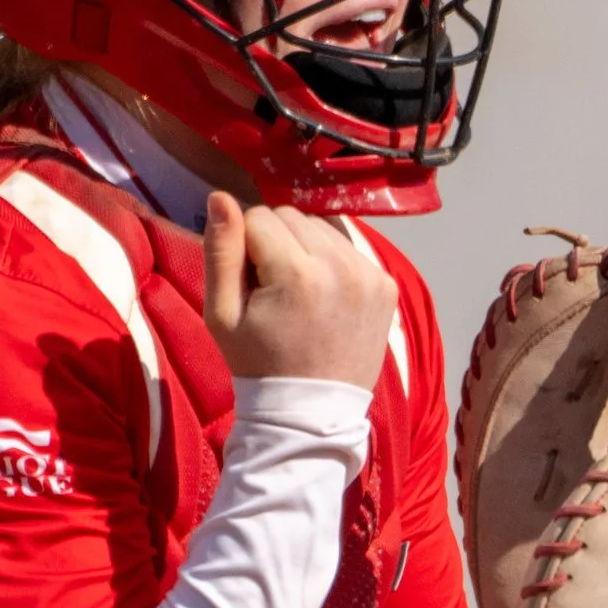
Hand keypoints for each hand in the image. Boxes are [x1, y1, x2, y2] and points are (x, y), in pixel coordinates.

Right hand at [202, 194, 397, 390]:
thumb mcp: (222, 314)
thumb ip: (220, 251)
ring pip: (322, 226)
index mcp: (297, 274)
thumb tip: (221, 197)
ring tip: (301, 293)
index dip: (245, 247)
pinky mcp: (387, 283)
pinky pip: (349, 247)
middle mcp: (340, 266)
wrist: (311, 410)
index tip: (252, 286)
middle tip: (275, 290)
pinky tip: (326, 297)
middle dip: (277, 243)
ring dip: (306, 248)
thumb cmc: (259, 362)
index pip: (259, 217)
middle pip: (293, 216)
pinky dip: (333, 262)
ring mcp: (370, 274)